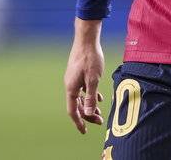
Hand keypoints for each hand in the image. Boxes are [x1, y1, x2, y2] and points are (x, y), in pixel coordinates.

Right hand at [64, 19, 105, 133]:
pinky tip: (98, 98)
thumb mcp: (93, 80)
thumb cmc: (90, 58)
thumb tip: (89, 113)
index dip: (79, 122)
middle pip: (77, 105)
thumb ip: (91, 97)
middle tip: (100, 120)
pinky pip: (82, 89)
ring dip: (89, 105)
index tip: (84, 131)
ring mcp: (73, 79)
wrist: (86, 40)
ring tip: (100, 111)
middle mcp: (70, 85)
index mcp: (71, 88)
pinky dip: (89, 96)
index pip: (73, 111)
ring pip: (80, 97)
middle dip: (87, 114)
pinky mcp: (77, 74)